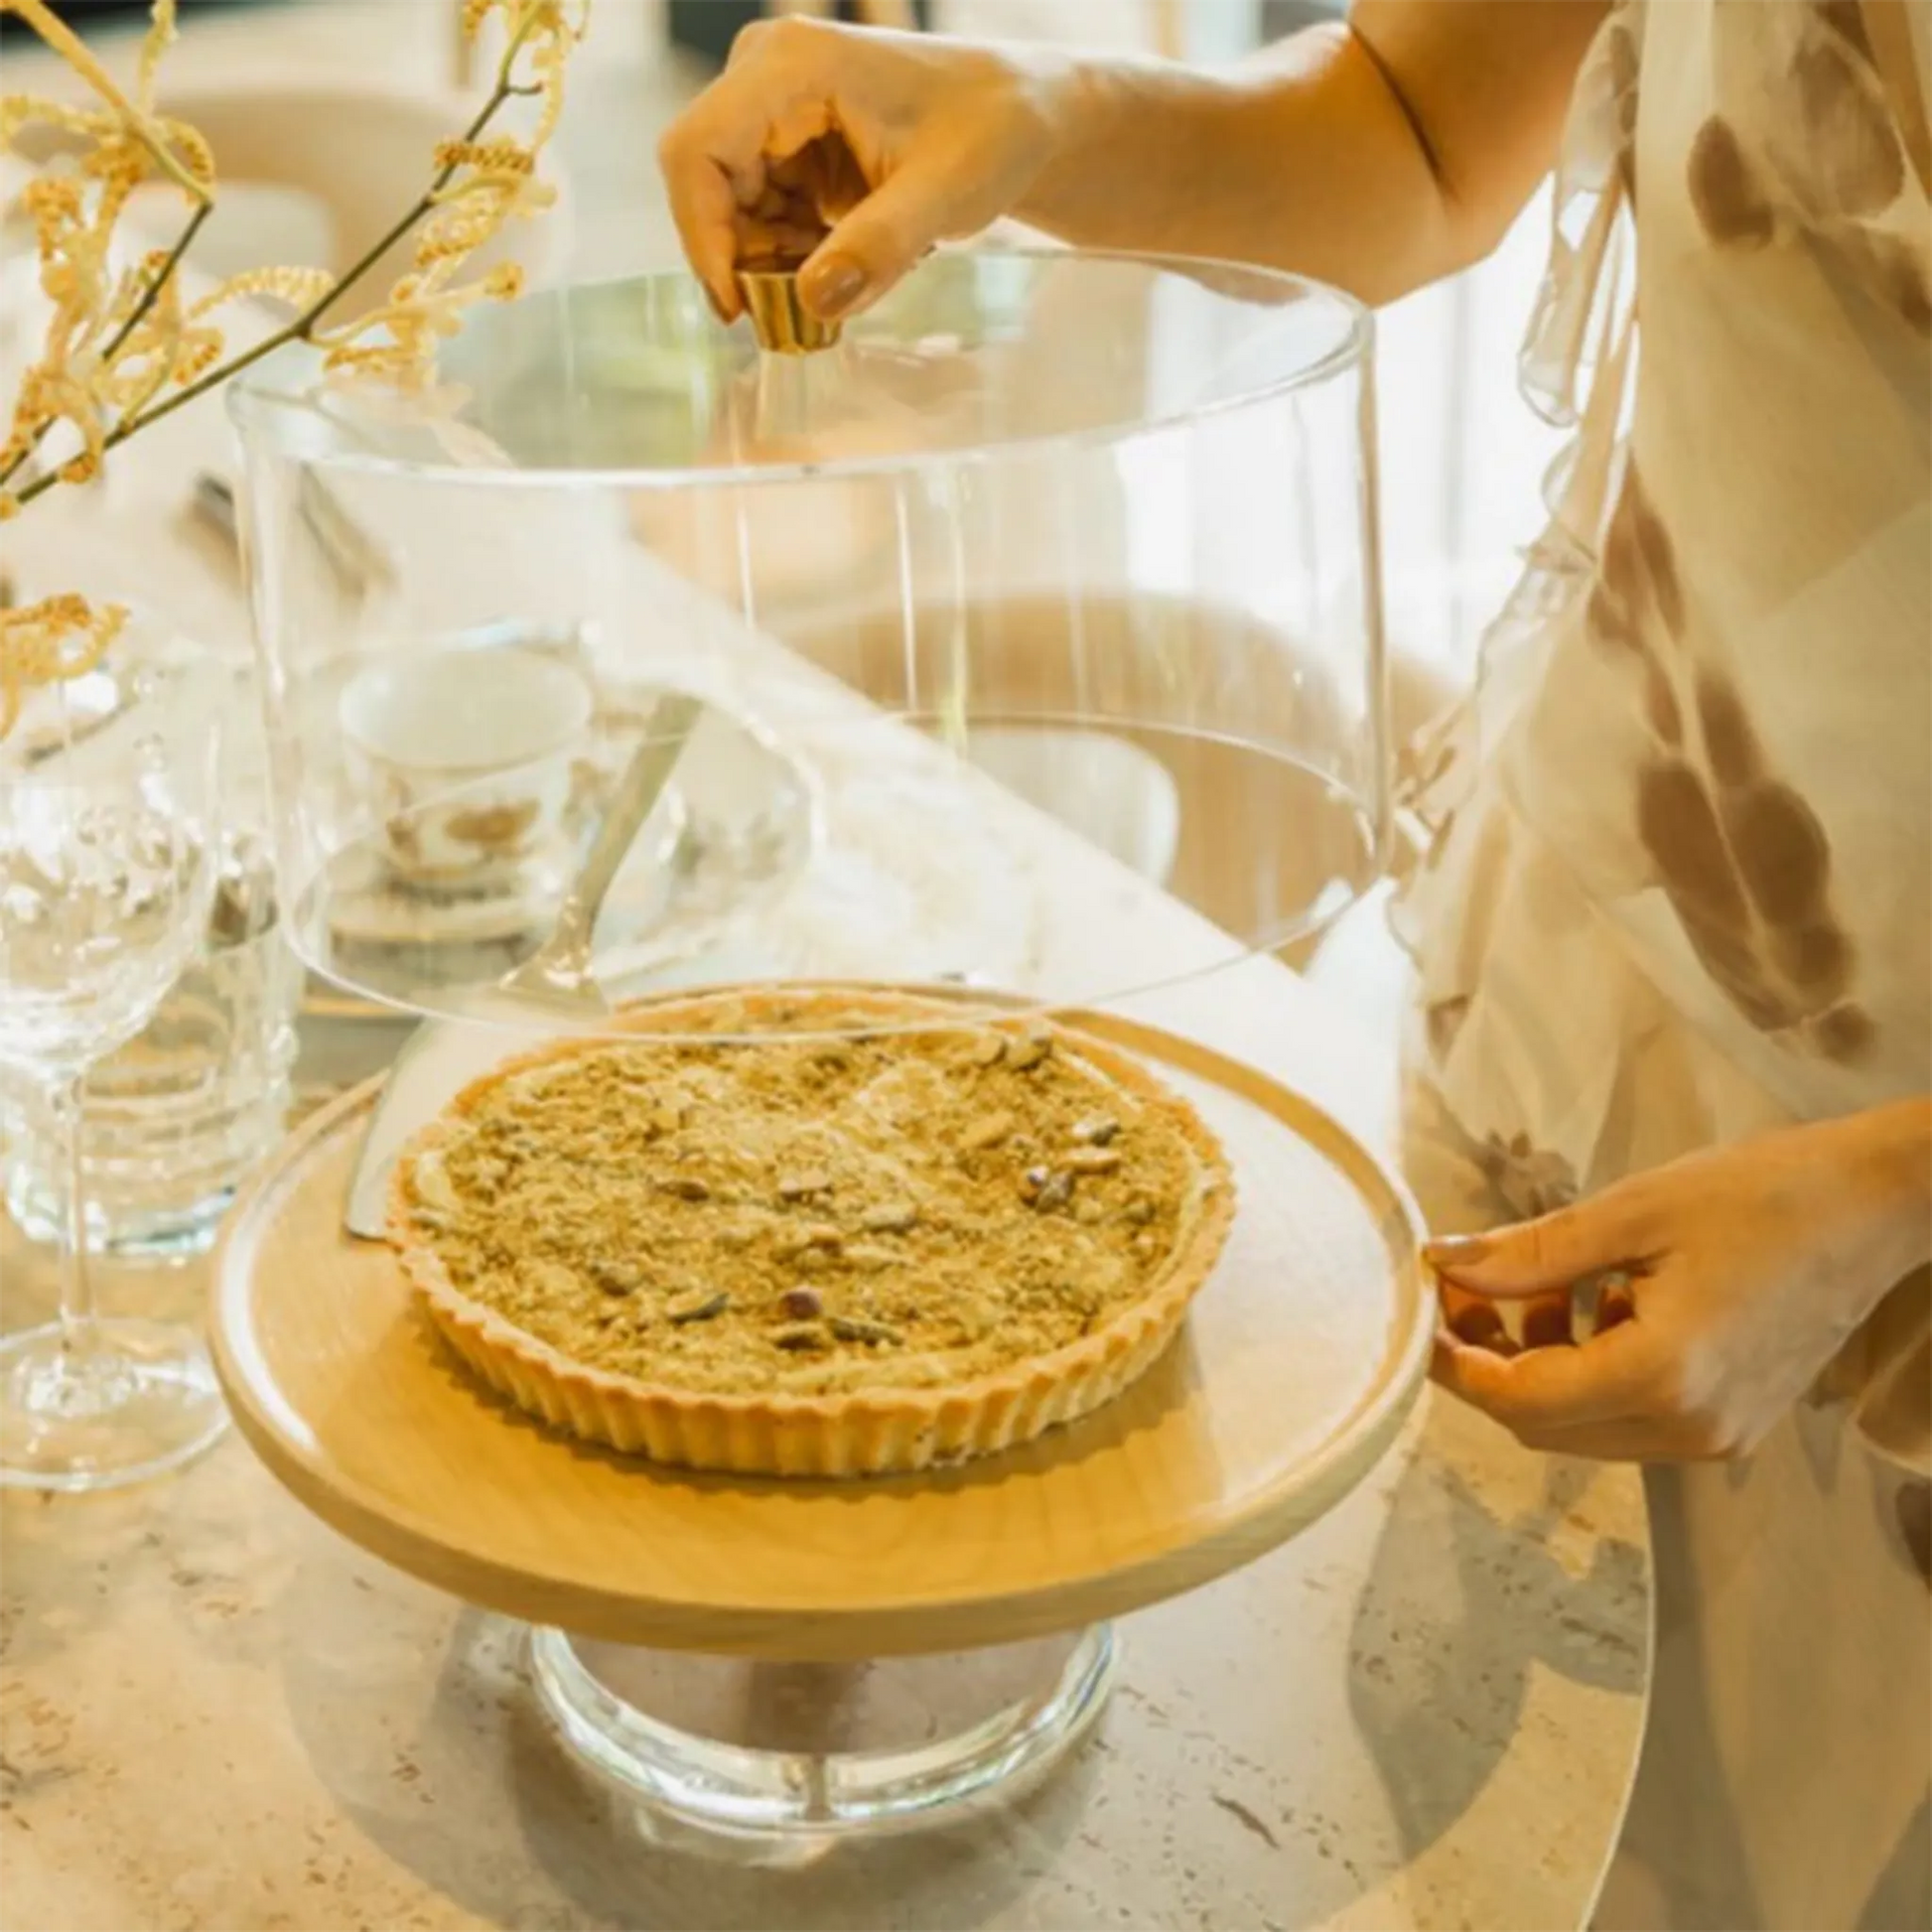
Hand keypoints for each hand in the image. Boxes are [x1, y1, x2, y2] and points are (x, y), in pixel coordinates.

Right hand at [658, 18, 1072, 324]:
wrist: (1021, 116)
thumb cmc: (992, 133)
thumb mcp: (944, 195)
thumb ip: (878, 248)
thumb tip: (813, 303)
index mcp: (792, 66)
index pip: (697, 152)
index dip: (703, 236)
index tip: (739, 307)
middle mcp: (766, 75)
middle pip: (707, 185)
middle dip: (743, 259)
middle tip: (801, 315)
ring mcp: (773, 109)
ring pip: (730, 207)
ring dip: (770, 263)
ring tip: (843, 280)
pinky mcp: (787, 143)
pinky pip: (759, 213)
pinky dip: (789, 254)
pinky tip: (842, 263)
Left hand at [1426, 1108, 1931, 1461]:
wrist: (1872, 1209)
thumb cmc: (1760, 1195)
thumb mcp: (1629, 1212)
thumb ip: (1529, 1253)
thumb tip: (1440, 1264)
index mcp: (1664, 1376)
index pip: (1521, 1400)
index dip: (1457, 1362)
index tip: (1421, 1312)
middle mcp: (1690, 1428)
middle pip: (1542, 1426)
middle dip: (1486, 1364)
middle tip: (1458, 1290)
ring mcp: (1715, 1437)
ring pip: (1580, 1427)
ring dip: (1534, 1368)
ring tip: (1526, 1287)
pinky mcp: (1727, 1425)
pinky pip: (1625, 1416)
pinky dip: (1584, 1371)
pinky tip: (1589, 1304)